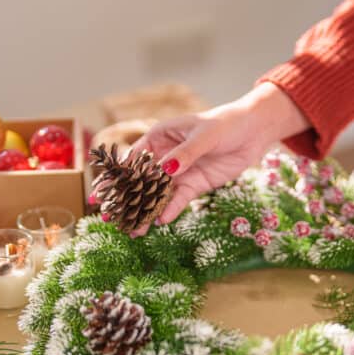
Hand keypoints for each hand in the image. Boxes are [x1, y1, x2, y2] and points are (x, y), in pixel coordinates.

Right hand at [126, 83, 308, 233]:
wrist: (253, 132)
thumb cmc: (226, 123)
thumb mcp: (205, 135)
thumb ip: (185, 154)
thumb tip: (165, 170)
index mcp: (159, 137)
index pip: (132, 159)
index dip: (115, 177)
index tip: (100, 193)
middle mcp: (165, 156)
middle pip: (141, 181)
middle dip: (125, 200)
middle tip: (110, 220)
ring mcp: (179, 173)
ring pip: (157, 195)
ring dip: (145, 212)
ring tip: (134, 231)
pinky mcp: (194, 185)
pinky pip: (178, 200)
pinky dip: (170, 210)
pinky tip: (160, 222)